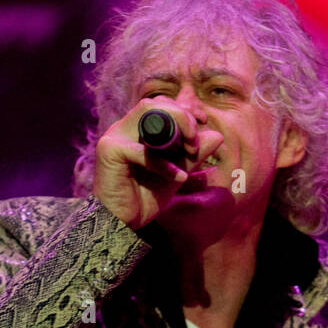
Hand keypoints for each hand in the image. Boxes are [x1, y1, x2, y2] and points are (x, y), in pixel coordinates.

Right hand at [93, 95, 223, 230]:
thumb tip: (217, 137)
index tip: (203, 122)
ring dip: (174, 127)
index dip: (185, 109)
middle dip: (182, 116)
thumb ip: (193, 157)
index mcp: (138, 130)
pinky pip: (140, 150)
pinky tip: (177, 178)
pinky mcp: (109, 152)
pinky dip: (163, 164)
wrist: (123, 223)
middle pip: (155, 104)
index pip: (162, 105)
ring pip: (146, 113)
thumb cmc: (145, 198)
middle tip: (194, 142)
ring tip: (190, 150)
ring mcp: (114, 137)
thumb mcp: (177, 175)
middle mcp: (124, 128)